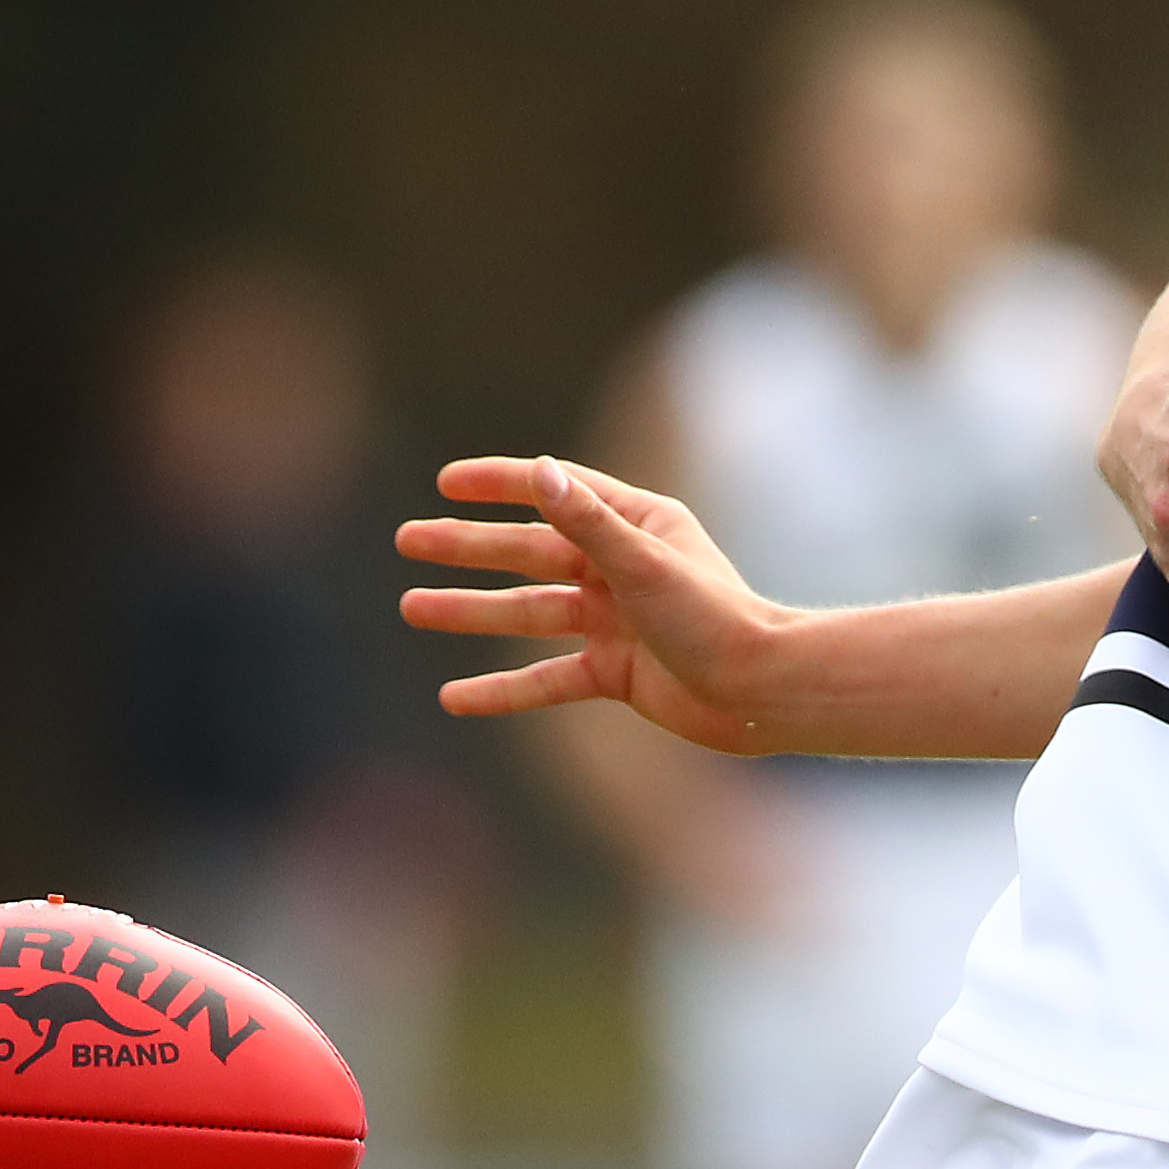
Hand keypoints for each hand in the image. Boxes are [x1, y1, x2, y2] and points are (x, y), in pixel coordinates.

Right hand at [397, 455, 789, 747]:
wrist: (761, 695)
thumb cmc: (715, 619)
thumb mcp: (643, 563)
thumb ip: (587, 521)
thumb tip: (538, 471)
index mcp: (639, 524)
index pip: (558, 491)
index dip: (501, 484)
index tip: (445, 483)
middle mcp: (623, 567)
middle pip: (530, 552)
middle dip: (468, 547)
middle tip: (407, 540)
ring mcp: (616, 622)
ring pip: (529, 614)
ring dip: (471, 612)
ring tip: (412, 608)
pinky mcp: (615, 673)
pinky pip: (547, 679)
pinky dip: (503, 688)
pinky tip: (454, 697)